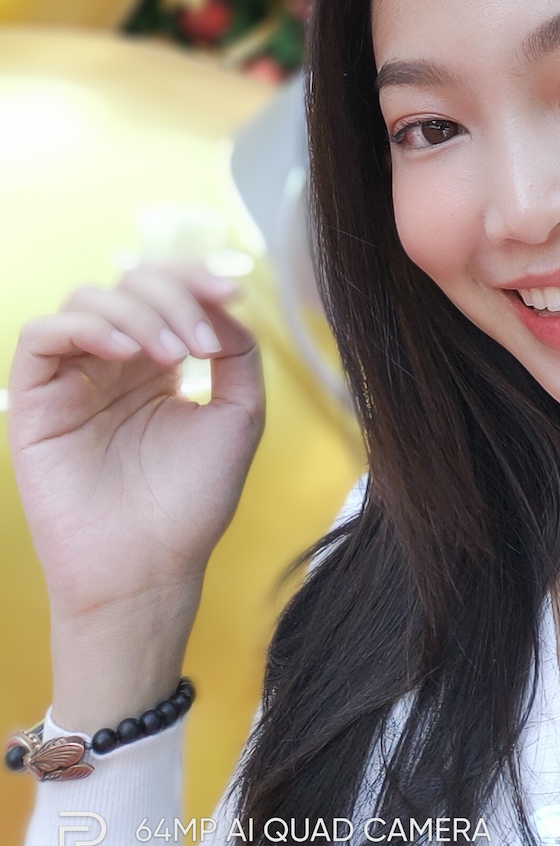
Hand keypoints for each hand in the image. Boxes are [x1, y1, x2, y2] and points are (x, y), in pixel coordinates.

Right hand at [7, 259, 265, 625]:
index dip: (196, 276)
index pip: (166, 289)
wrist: (150, 569)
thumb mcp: (239, 415)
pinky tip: (127, 355)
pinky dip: (87, 328)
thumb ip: (238, 350)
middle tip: (201, 343)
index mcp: (156, 362)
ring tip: (170, 355)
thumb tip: (223, 300)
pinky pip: (42, 335)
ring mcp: (71, 379)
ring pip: (87, 298)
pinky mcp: (34, 402)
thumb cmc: (191, 502)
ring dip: (138, 313)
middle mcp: (111, 363)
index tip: (233, 288)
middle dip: (174, 297)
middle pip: (129, 283)